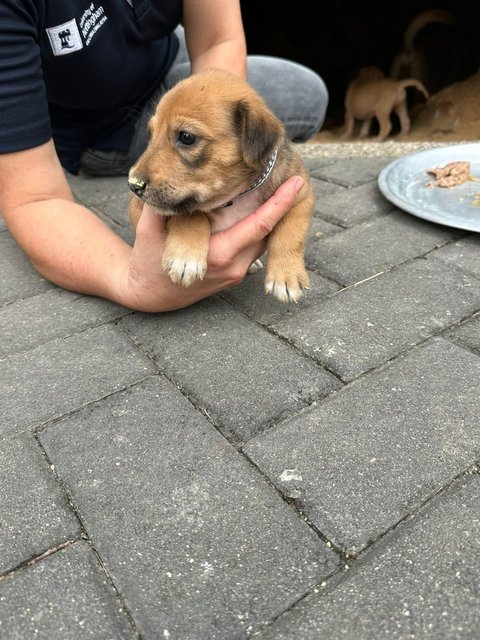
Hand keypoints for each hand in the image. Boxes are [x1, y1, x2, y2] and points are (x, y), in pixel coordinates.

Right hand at [120, 176, 304, 311]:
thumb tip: (164, 177)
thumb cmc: (148, 261)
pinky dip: (259, 229)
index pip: (259, 225)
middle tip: (289, 175)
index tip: (297, 182)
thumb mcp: (150, 231)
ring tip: (278, 189)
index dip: (279, 203)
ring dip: (271, 217)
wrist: (151, 295)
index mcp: (219, 254)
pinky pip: (254, 248)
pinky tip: (258, 210)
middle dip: (280, 204)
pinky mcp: (235, 275)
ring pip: (262, 240)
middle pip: (267, 231)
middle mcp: (234, 266)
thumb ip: (160, 205)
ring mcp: (236, 272)